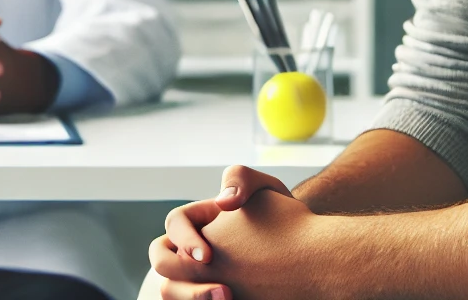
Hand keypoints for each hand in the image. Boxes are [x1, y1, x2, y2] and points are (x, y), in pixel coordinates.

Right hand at [151, 166, 310, 299]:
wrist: (303, 250)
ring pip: (171, 290)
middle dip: (183, 279)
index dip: (184, 240)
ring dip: (192, 298)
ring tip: (228, 299)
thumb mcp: (265, 190)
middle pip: (163, 262)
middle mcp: (189, 248)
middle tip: (222, 288)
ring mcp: (196, 275)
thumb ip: (242, 179)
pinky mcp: (206, 293)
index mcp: (197, 220)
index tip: (210, 256)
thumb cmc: (281, 216)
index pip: (174, 224)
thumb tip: (222, 201)